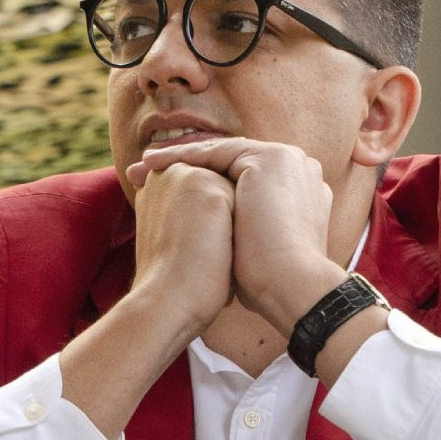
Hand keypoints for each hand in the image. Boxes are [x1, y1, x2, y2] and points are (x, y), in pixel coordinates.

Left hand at [127, 139, 347, 335]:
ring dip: (178, 158)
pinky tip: (154, 165)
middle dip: (186, 167)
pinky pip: (216, 152)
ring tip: (142, 168)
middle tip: (146, 174)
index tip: (168, 193)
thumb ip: (240, 229)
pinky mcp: (271, 159)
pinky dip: (182, 157)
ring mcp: (286, 160)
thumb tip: (213, 238)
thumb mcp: (251, 247)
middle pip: (229, 161)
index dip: (204, 183)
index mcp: (298, 191)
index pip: (243, 176)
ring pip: (220, 154)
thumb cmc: (270, 283)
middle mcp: (296, 169)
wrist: (291, 287)